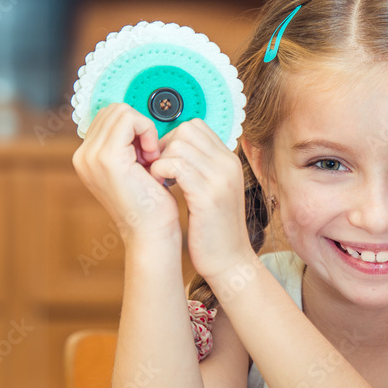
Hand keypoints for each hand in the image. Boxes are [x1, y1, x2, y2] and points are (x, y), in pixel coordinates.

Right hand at [72, 103, 181, 248]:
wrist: (151, 233)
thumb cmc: (150, 205)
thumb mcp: (133, 169)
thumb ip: (126, 145)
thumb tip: (134, 119)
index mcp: (86, 158)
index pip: (108, 117)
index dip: (133, 129)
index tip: (146, 155)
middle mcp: (83, 156)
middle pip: (113, 109)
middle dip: (137, 127)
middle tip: (150, 156)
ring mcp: (92, 156)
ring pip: (121, 111)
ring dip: (143, 130)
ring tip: (151, 159)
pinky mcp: (108, 157)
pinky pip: (129, 119)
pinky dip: (147, 131)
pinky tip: (153, 158)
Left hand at [148, 118, 252, 279]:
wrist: (229, 260)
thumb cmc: (213, 228)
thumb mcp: (211, 190)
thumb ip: (198, 167)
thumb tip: (169, 149)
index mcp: (228, 160)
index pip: (196, 127)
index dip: (173, 139)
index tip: (164, 161)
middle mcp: (228, 163)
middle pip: (187, 130)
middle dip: (164, 146)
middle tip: (158, 170)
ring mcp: (220, 178)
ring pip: (179, 145)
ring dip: (160, 159)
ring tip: (159, 180)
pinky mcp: (208, 195)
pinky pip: (176, 165)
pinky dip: (161, 171)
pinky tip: (160, 186)